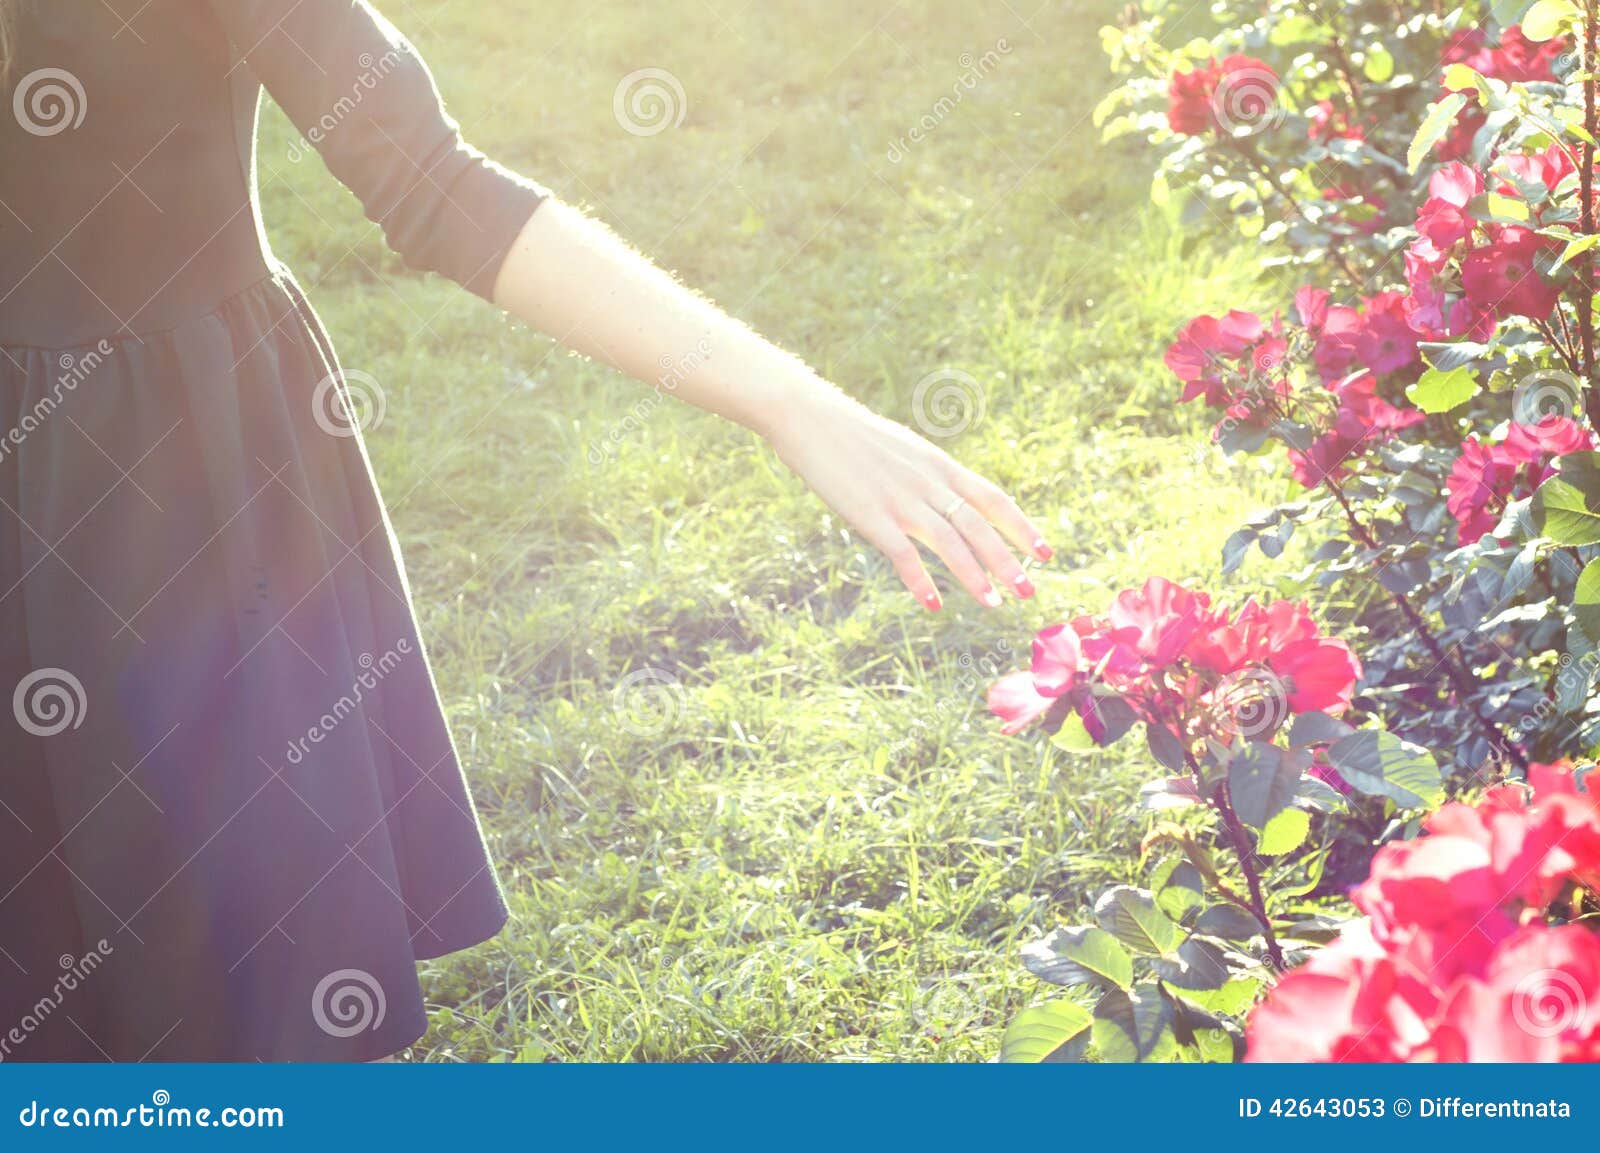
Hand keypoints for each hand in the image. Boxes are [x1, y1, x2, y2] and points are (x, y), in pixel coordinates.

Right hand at [764, 386, 1051, 609]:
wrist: (810, 416)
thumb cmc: (853, 436)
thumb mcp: (903, 451)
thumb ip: (928, 476)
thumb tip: (947, 499)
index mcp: (939, 465)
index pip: (993, 499)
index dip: (1022, 527)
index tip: (1047, 552)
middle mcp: (928, 482)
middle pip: (979, 525)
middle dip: (1008, 560)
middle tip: (1030, 590)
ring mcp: (900, 499)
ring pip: (950, 542)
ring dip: (974, 575)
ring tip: (993, 604)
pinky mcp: (870, 514)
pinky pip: (902, 554)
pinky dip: (920, 581)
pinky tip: (933, 604)